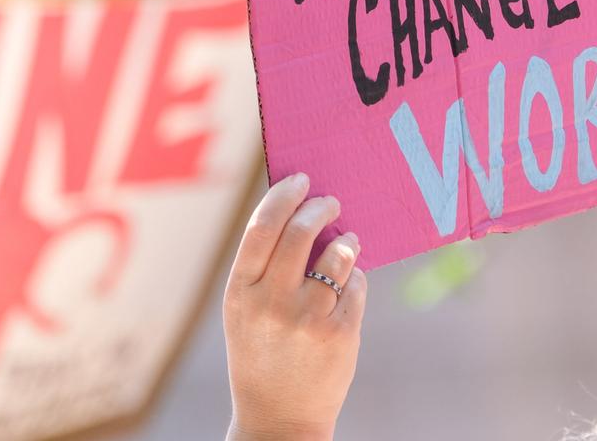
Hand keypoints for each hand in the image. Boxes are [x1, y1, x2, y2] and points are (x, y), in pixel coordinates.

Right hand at [224, 173, 365, 440]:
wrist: (278, 417)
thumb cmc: (262, 351)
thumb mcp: (246, 310)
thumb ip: (265, 267)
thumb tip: (302, 211)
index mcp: (240, 292)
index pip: (262, 226)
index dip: (284, 195)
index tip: (300, 180)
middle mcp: (271, 303)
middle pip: (300, 232)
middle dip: (320, 207)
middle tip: (330, 201)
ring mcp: (308, 318)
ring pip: (337, 255)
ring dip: (346, 241)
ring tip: (347, 242)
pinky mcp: (340, 333)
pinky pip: (355, 285)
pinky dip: (354, 278)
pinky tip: (348, 284)